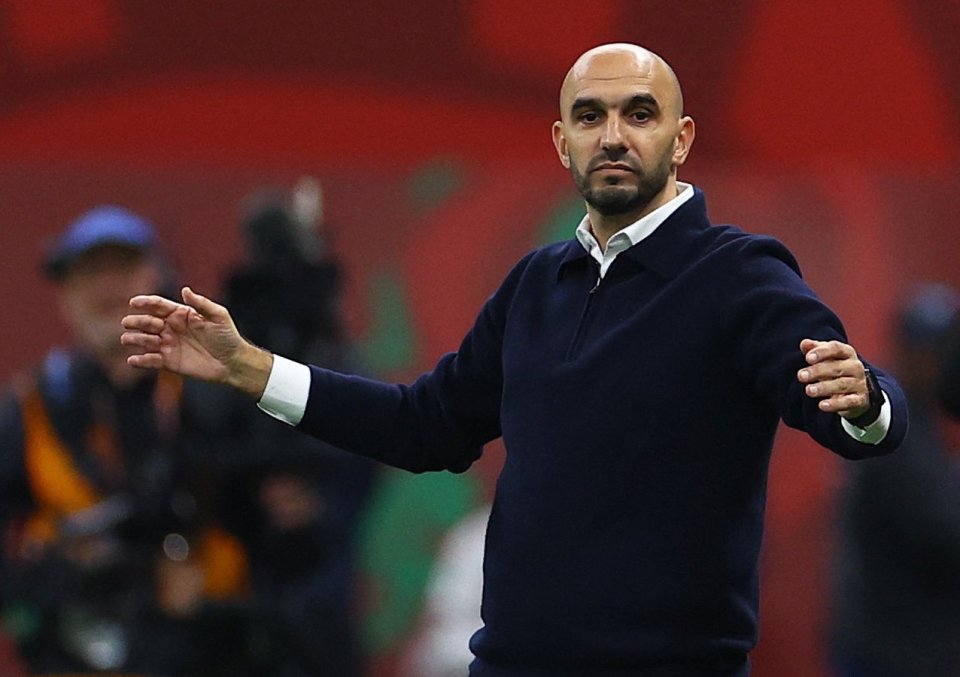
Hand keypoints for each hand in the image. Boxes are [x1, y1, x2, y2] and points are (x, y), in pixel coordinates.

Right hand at [121, 286, 272, 398]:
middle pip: (147, 322)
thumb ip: (201, 304)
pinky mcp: (168, 362)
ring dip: (135, 339)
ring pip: (145, 340)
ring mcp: (168, 345)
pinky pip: (150, 361)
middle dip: (137, 321)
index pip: (158, 305)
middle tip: (129, 323)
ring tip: (127, 339)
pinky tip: (133, 360)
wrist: (233, 362)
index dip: (145, 303)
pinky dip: (140, 361)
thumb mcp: (218, 316)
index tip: (134, 303)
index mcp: (180, 314)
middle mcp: (170, 328)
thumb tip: (185, 290)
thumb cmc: (227, 336)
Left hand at [796, 339, 871, 418]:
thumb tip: (804, 343)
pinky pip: (848, 402)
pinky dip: (835, 404)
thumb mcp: (827, 357)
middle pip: (836, 367)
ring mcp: (859, 384)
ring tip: (809, 390)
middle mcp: (855, 367)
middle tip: (801, 376)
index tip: (807, 358)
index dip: (822, 352)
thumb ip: (815, 349)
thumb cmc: (836, 369)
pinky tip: (822, 405)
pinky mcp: (859, 400)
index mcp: (847, 353)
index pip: (836, 348)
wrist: (857, 390)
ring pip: (841, 385)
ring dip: (824, 387)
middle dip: (817, 371)